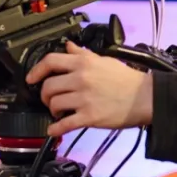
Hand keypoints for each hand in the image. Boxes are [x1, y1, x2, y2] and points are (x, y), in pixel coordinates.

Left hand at [25, 41, 153, 137]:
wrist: (145, 97)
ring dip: (52, 110)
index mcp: (84, 63)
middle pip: (48, 86)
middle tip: (49, 99)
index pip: (51, 61)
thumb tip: (69, 47)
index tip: (31, 78)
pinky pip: (65, 124)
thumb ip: (83, 54)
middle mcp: (81, 78)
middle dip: (45, 95)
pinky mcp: (89, 117)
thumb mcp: (104, 60)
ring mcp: (84, 98)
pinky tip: (54, 128)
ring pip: (54, 104)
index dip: (36, 70)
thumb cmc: (127, 80)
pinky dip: (55, 128)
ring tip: (58, 112)